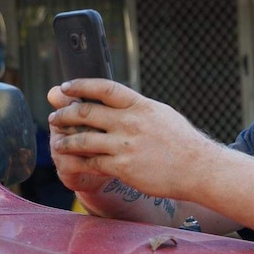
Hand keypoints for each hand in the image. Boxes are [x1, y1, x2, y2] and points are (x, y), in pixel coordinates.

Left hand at [47, 79, 217, 201]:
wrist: (198, 169)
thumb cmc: (183, 142)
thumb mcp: (162, 114)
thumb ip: (137, 108)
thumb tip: (116, 100)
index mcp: (140, 105)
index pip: (103, 88)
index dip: (80, 85)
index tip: (65, 87)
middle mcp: (130, 122)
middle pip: (86, 112)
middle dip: (64, 114)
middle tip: (55, 117)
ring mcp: (125, 145)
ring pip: (82, 139)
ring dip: (65, 141)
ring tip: (58, 143)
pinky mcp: (123, 167)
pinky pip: (91, 163)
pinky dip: (78, 162)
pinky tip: (71, 162)